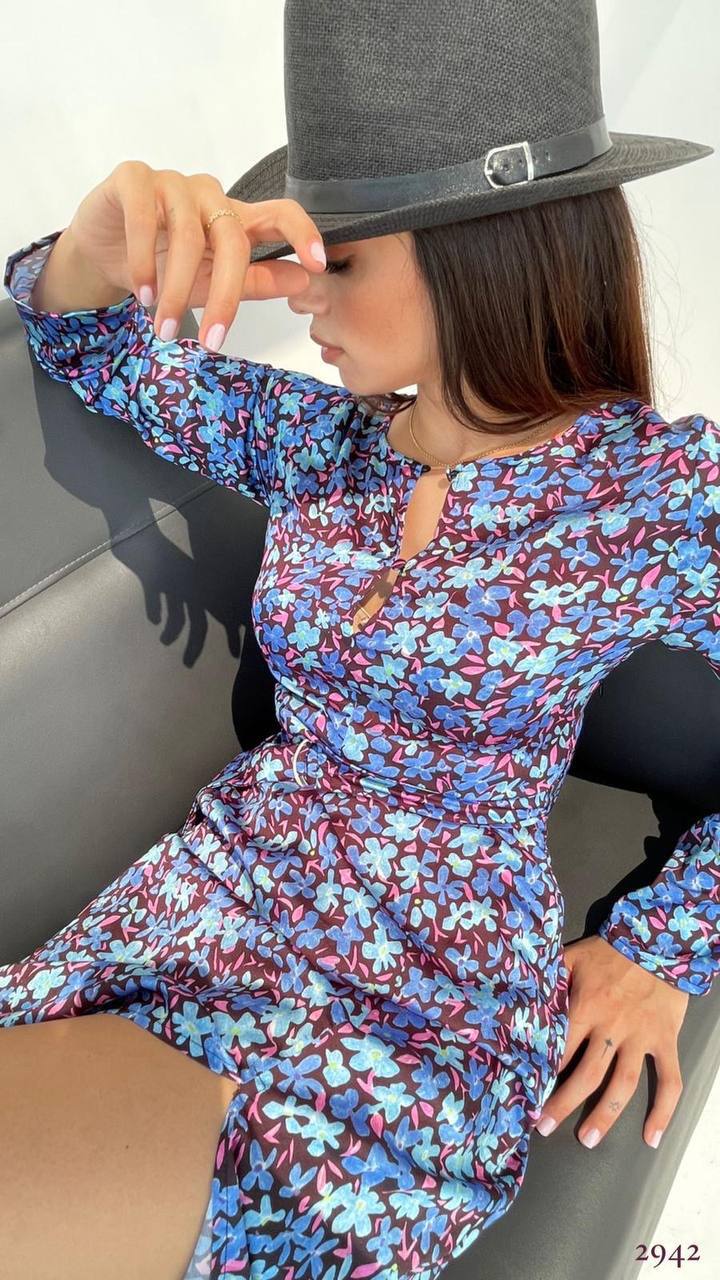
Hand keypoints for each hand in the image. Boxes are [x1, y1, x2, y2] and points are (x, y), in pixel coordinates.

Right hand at [66, 159, 326, 349]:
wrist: (102, 256)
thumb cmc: (163, 269)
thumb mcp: (212, 284)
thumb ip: (257, 282)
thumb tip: (303, 281)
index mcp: (235, 218)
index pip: (280, 214)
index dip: (302, 234)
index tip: (316, 264)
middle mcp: (209, 195)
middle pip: (232, 239)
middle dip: (225, 296)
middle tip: (212, 343)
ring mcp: (172, 182)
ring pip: (187, 233)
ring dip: (174, 289)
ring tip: (162, 326)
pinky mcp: (133, 179)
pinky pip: (144, 217)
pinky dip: (143, 260)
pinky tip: (142, 292)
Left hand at [534, 935, 688, 1148]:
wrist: (657, 941)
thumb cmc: (609, 950)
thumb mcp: (572, 957)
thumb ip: (548, 978)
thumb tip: (520, 996)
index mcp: (586, 1008)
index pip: (559, 1049)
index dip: (541, 1073)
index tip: (525, 1093)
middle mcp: (612, 1028)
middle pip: (586, 1075)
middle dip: (563, 1104)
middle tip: (545, 1128)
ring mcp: (641, 1038)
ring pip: (624, 1084)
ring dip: (606, 1115)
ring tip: (588, 1139)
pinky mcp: (665, 1041)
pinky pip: (669, 1080)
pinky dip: (664, 1111)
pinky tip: (651, 1137)